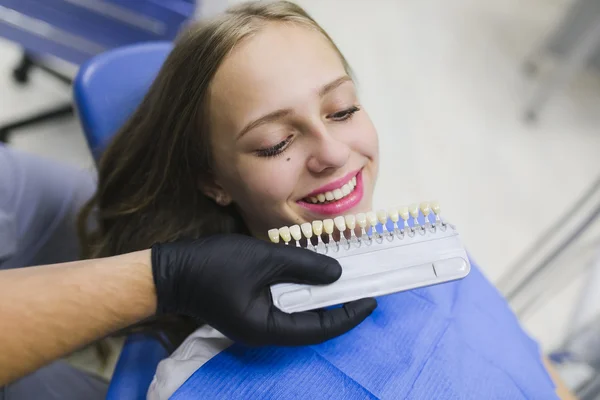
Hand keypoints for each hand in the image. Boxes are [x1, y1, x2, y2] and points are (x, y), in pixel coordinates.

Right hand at [151, 234, 376, 345]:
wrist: (171, 271)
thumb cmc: (214, 267)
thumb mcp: (264, 260)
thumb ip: (303, 265)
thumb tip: (337, 272)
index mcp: (269, 328)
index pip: (319, 328)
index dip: (348, 314)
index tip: (370, 299)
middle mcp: (266, 332)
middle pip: (312, 326)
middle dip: (339, 307)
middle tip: (363, 287)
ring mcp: (258, 323)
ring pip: (300, 314)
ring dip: (322, 297)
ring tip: (344, 280)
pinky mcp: (252, 310)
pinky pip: (286, 305)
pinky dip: (303, 291)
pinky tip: (313, 276)